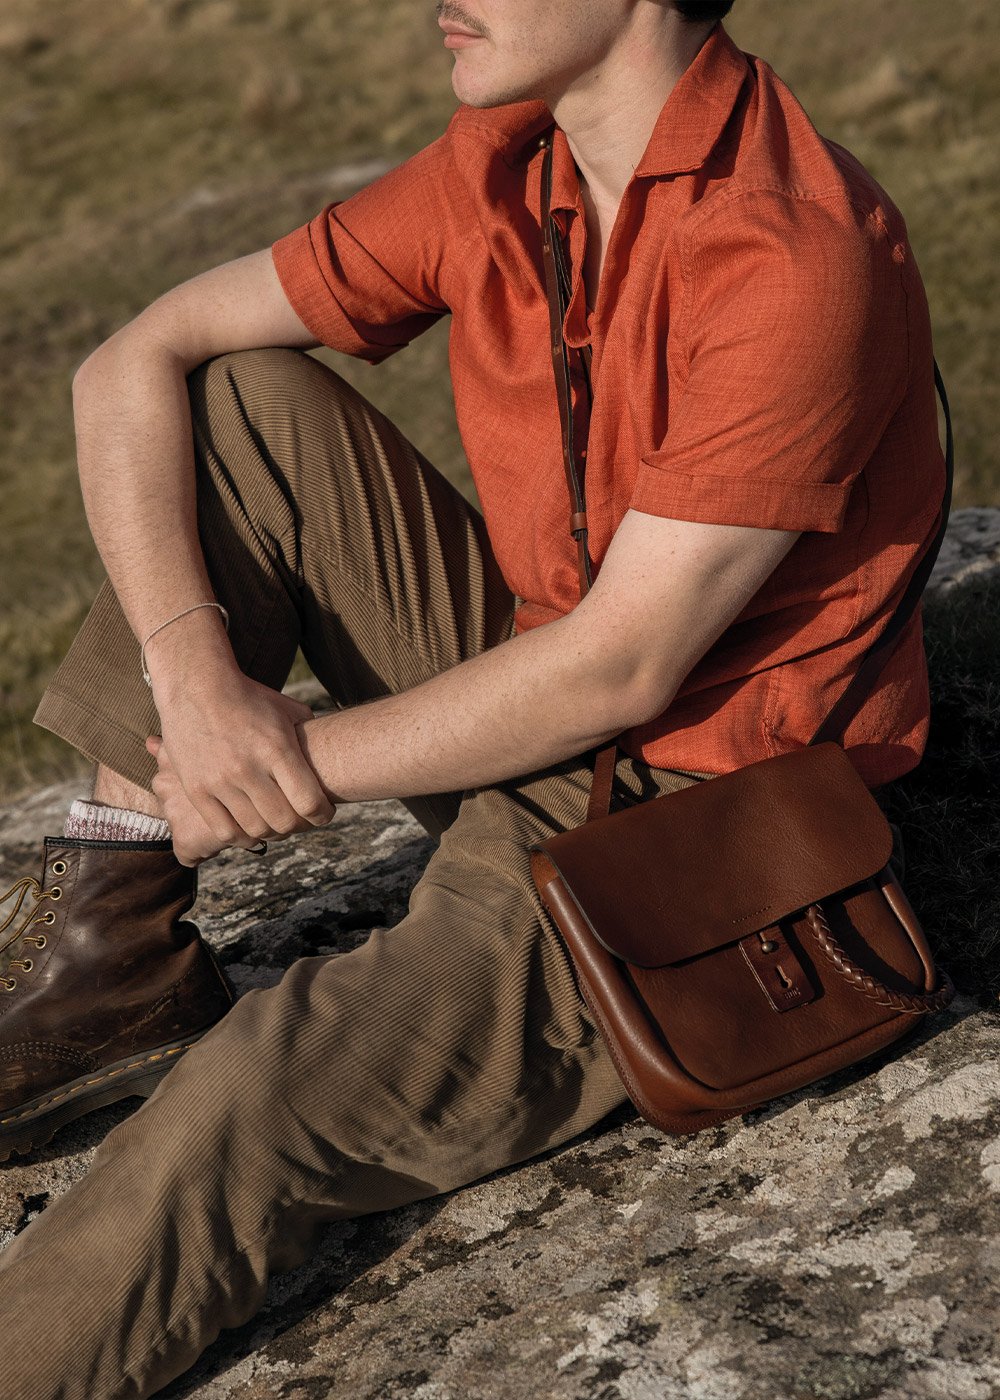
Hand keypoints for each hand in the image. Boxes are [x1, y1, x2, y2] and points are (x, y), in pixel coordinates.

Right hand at [146, 669, 336, 866]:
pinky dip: (243, 838)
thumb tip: (330, 757)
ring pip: (256, 830)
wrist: (196, 686)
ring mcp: (220, 781)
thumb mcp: (288, 710)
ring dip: (273, 833)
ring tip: (277, 824)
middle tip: (301, 820)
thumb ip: (309, 737)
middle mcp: (248, 768)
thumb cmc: (250, 698)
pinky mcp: (197, 790)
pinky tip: (252, 830)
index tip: (325, 813)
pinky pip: (224, 831)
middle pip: (284, 822)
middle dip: (300, 826)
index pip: (309, 802)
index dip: (323, 815)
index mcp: (277, 748)